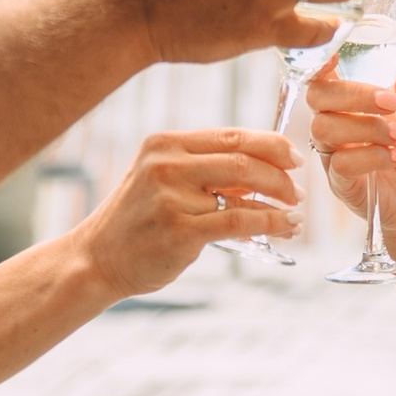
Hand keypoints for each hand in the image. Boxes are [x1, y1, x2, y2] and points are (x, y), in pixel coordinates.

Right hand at [70, 128, 302, 299]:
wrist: (97, 259)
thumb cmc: (137, 222)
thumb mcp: (162, 181)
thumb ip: (206, 171)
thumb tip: (264, 168)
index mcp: (164, 144)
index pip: (231, 135)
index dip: (271, 145)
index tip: (294, 158)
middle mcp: (166, 164)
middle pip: (243, 158)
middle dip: (281, 174)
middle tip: (298, 191)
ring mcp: (171, 197)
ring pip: (244, 190)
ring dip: (279, 201)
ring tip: (294, 213)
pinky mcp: (179, 230)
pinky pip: (239, 221)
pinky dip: (270, 223)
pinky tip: (284, 227)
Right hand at [306, 63, 395, 237]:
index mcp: (347, 101)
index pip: (320, 75)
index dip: (321, 62)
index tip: (337, 55)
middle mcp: (333, 124)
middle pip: (317, 97)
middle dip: (356, 95)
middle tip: (393, 103)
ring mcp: (331, 154)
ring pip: (325, 129)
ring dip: (368, 128)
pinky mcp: (339, 182)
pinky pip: (341, 163)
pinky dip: (373, 157)